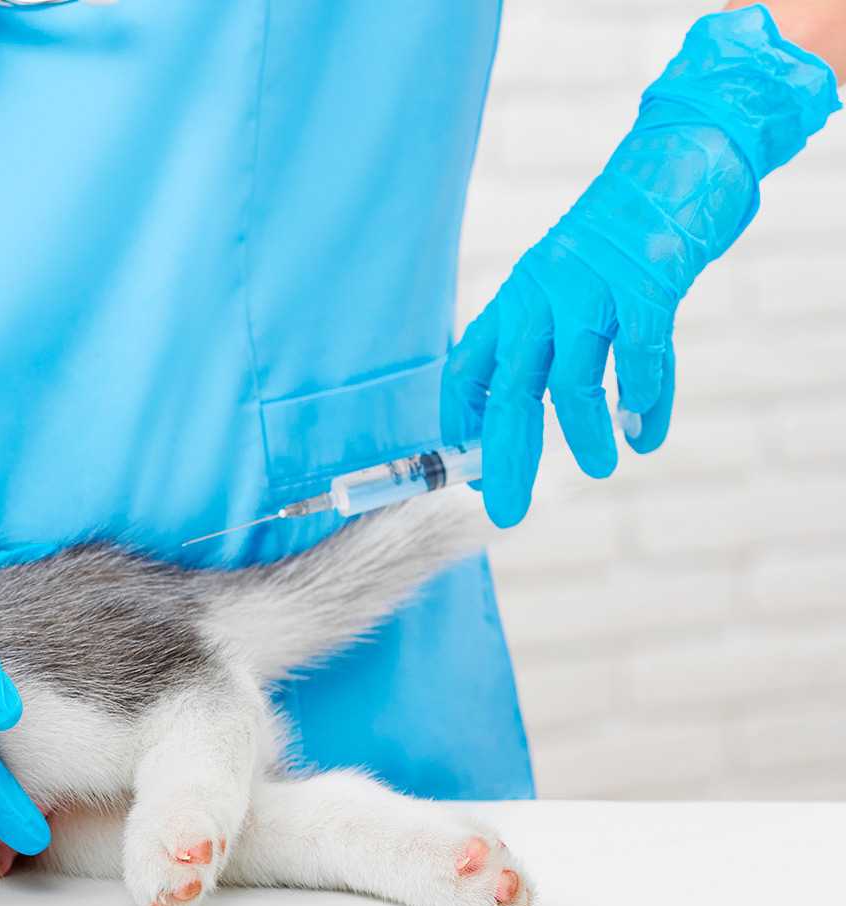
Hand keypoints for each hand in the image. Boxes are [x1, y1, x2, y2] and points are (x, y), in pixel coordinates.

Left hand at [442, 5, 838, 527]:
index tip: (467, 469)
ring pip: (575, 380)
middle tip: (506, 513)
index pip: (468, 368)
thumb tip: (521, 416)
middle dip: (508, 458)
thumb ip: (540, 342)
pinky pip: (641, 355)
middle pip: (513, 391)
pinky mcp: (647, 282)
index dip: (461, 422)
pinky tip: (647, 434)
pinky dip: (646, 398)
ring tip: (597, 469)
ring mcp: (593, 287)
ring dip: (584, 434)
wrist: (676, 160)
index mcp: (515, 298)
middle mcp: (542, 294)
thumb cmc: (618, 237)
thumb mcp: (560, 284)